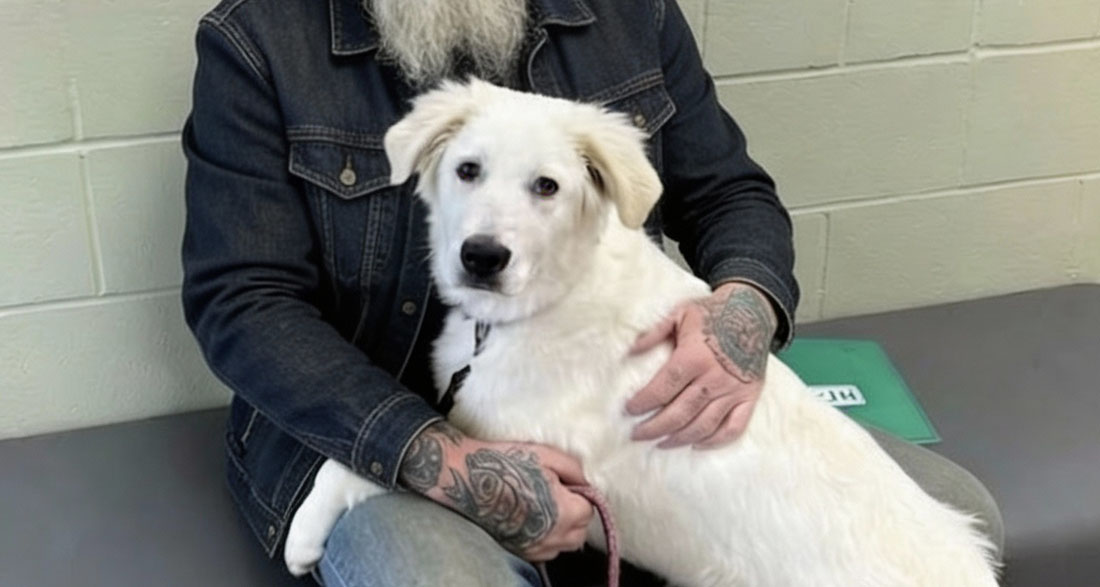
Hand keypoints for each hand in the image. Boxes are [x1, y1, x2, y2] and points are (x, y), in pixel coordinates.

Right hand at [399, 422, 593, 560]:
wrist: (465, 477)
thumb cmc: (504, 463)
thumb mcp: (545, 455)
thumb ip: (574, 469)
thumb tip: (585, 482)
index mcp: (564, 512)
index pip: (589, 509)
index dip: (581, 493)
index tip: (567, 484)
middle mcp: (552, 536)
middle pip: (580, 532)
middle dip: (576, 514)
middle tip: (559, 494)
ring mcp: (533, 547)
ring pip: (564, 545)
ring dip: (562, 529)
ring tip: (544, 507)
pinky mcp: (517, 551)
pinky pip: (544, 551)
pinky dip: (545, 538)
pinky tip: (531, 519)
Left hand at [625, 282, 776, 448]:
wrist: (753, 311)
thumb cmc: (712, 313)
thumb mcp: (679, 313)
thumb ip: (654, 332)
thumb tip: (630, 352)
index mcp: (695, 356)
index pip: (663, 388)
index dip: (644, 402)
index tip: (629, 410)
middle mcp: (714, 378)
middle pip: (680, 413)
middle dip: (654, 427)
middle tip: (637, 434)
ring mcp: (734, 390)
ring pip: (703, 425)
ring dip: (679, 438)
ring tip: (661, 443)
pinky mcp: (750, 397)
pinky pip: (734, 428)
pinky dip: (715, 441)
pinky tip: (697, 444)